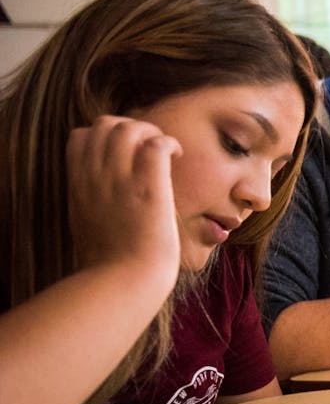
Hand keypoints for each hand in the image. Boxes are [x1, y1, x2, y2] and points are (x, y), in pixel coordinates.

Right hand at [66, 117, 181, 282]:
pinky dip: (169, 142)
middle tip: (152, 149)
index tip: (127, 152)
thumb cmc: (112, 261)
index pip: (80, 136)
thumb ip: (92, 199)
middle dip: (131, 127)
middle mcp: (94, 175)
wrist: (123, 279)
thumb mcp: (87, 223)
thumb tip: (104, 192)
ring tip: (167, 152)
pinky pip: (156, 143)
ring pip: (129, 128)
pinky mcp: (147, 186)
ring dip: (152, 132)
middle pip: (105, 124)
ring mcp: (119, 179)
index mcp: (78, 184)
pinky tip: (178, 156)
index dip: (105, 136)